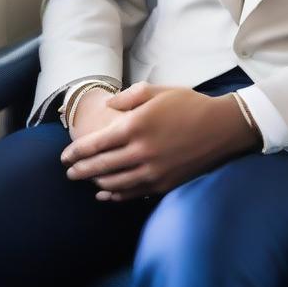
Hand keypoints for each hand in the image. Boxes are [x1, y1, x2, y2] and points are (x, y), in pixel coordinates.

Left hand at [61, 83, 260, 201]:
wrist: (221, 127)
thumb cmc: (190, 104)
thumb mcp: (160, 91)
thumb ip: (130, 96)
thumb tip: (108, 107)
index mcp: (136, 126)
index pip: (95, 144)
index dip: (76, 152)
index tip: (65, 156)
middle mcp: (140, 151)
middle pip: (99, 166)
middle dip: (80, 170)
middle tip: (69, 172)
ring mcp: (151, 171)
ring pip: (113, 183)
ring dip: (95, 183)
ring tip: (86, 180)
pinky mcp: (162, 184)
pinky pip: (131, 193)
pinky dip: (115, 195)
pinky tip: (106, 194)